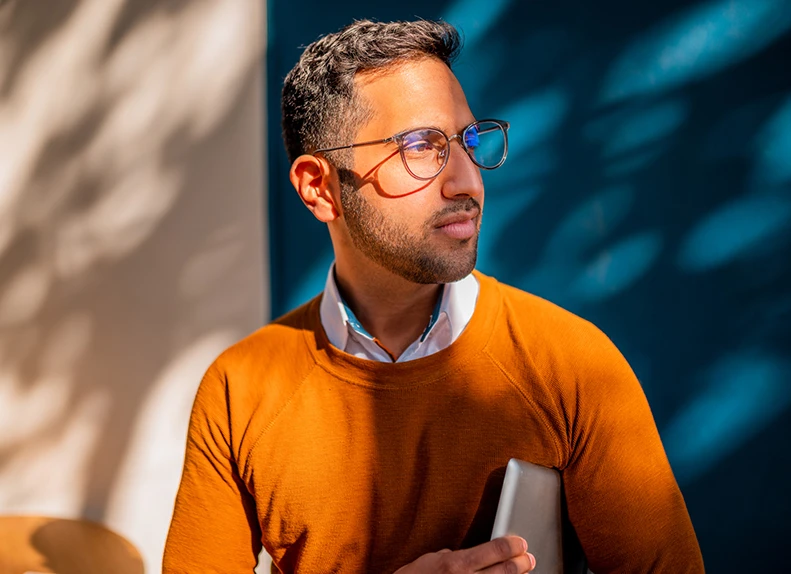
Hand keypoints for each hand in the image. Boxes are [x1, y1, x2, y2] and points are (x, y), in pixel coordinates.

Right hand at [393, 536, 535, 572]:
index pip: (494, 550)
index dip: (512, 546)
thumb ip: (451, 556)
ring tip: (523, 572)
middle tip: (529, 558)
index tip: (521, 543)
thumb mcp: (430, 560)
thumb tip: (466, 555)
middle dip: (520, 563)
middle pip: (504, 570)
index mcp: (456, 564)